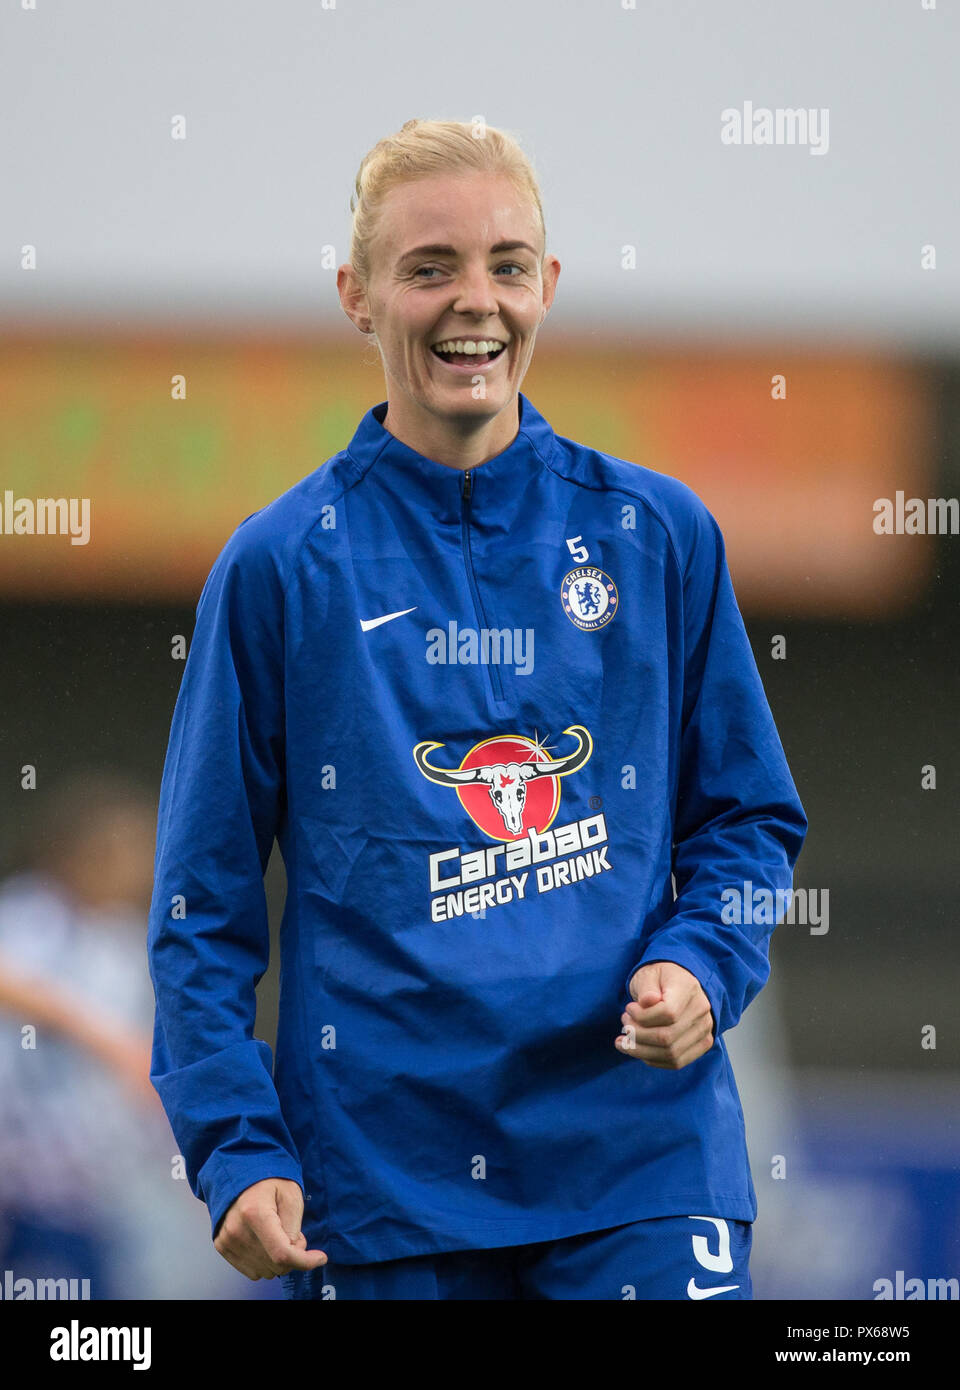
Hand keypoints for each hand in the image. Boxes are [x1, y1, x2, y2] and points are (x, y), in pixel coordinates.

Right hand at [213, 1178, 327, 1280]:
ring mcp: (227, 1241)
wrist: (239, 1176)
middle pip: (276, 1265)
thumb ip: (294, 1226)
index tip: (321, 1258)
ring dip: (278, 1259)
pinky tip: (264, 1241)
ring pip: (265, 1271)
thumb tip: (294, 1252)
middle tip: (291, 1231)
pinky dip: (264, 1262)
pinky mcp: (222, 1247)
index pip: (282, 1254)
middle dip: (292, 1253)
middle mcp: (237, 1231)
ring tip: (276, 1233)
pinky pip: (252, 1271)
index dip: (305, 1261)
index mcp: (255, 1213)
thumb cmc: (268, 1181)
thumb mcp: (291, 1194)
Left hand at [616, 960, 714, 1068]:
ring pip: (671, 1054)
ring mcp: (705, 1029)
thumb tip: (647, 1001)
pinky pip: (676, 1062)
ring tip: (624, 1040)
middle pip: (667, 1037)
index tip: (629, 1008)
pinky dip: (652, 1059)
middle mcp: (701, 1011)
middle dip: (638, 1035)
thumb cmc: (658, 978)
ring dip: (641, 1051)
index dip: (643, 1017)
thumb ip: (646, 987)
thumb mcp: (647, 974)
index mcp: (688, 988)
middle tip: (624, 1024)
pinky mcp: (701, 1044)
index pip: (668, 1013)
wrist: (677, 983)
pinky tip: (637, 1049)